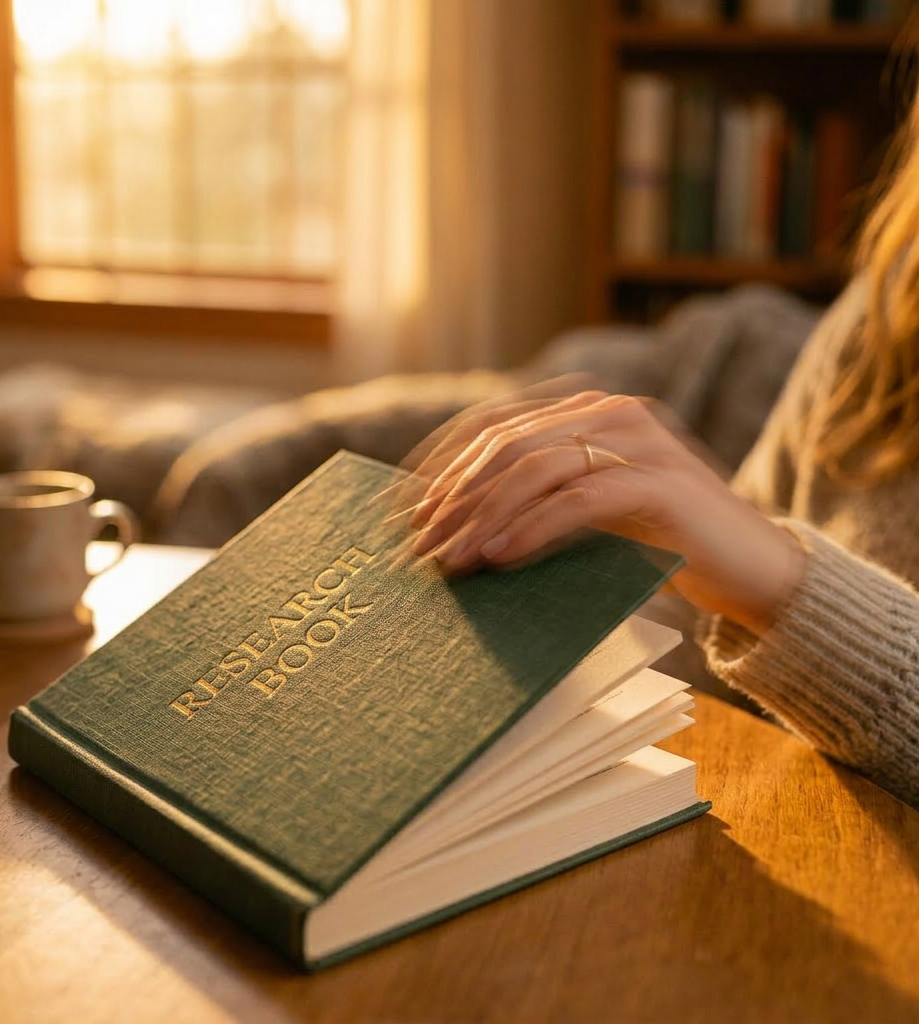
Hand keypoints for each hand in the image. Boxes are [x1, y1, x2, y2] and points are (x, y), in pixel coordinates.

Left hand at [403, 388, 804, 635]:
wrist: (752, 567)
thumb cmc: (660, 544)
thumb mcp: (587, 514)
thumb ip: (536, 501)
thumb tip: (450, 526)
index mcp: (586, 412)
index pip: (495, 425)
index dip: (444, 465)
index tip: (406, 509)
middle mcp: (610, 413)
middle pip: (507, 444)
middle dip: (455, 498)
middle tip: (420, 546)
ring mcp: (639, 442)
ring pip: (536, 468)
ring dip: (483, 517)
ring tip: (450, 561)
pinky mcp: (661, 481)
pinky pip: (579, 499)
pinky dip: (532, 528)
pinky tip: (499, 557)